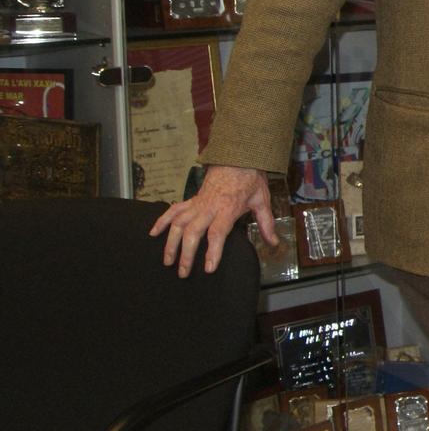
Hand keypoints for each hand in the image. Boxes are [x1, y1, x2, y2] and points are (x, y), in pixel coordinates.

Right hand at [150, 164, 276, 276]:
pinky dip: (161, 221)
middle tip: (183, 272)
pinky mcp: (190, 199)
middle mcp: (208, 207)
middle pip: (192, 232)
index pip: (217, 233)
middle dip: (186, 254)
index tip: (208, 268)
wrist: (237, 158)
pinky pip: (172, 210)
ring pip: (178, 224)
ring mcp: (197, 203)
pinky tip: (153, 233)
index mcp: (227, 209)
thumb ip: (266, 223)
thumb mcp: (262, 200)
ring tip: (167, 261)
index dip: (213, 251)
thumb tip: (274, 243)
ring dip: (170, 243)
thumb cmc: (250, 180)